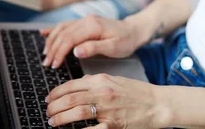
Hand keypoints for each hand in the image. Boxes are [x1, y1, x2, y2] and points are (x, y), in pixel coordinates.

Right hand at [41, 15, 140, 67]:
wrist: (133, 30)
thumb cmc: (125, 41)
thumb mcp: (114, 48)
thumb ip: (94, 48)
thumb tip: (76, 51)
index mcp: (92, 26)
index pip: (69, 39)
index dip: (59, 52)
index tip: (54, 65)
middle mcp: (86, 20)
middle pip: (63, 33)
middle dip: (52, 48)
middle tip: (47, 64)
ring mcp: (84, 20)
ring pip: (62, 28)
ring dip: (51, 41)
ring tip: (45, 55)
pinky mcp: (84, 22)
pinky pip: (65, 24)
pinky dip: (53, 29)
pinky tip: (44, 33)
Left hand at [46, 74, 168, 128]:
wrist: (156, 103)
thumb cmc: (136, 92)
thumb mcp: (114, 80)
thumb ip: (96, 81)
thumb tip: (79, 84)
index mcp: (101, 80)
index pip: (72, 85)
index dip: (56, 92)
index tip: (48, 99)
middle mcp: (102, 92)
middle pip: (70, 99)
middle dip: (54, 107)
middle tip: (48, 112)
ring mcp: (107, 109)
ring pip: (76, 112)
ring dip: (60, 118)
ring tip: (53, 122)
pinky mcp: (113, 125)